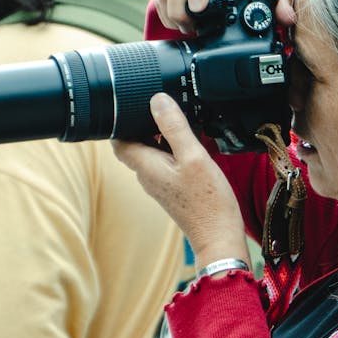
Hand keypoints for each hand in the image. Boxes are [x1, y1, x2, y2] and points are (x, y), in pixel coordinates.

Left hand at [112, 94, 247, 267]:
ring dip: (160, 135)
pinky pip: (166, 162)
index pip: (118, 141)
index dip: (120, 121)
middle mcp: (148, 176)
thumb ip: (174, 127)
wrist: (219, 237)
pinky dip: (172, 148)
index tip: (130, 103)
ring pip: (151, 152)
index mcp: (146, 166)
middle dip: (142, 124)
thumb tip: (157, 100)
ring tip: (178, 119)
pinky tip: (190, 141)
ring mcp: (160, 184)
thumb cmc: (208, 202)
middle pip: (135, 144)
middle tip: (159, 106)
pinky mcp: (173, 189)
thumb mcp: (193, 156)